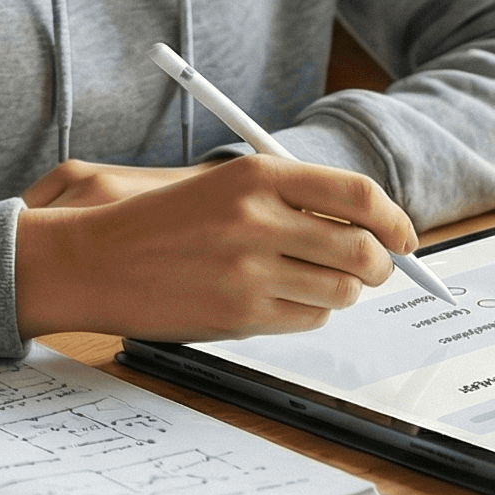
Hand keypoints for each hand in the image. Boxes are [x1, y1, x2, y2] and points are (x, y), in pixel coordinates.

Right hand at [14, 154, 420, 341]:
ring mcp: (249, 269)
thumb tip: (367, 224)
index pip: (359, 195)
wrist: (91, 260)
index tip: (403, 236)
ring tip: (319, 284)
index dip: (394, 220)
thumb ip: (292, 197)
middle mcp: (258, 218)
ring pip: (340, 292)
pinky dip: (310, 314)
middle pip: (362, 250)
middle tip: (375, 270)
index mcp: (258, 174)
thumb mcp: (225, 187)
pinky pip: (306, 320)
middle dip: (380, 266)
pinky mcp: (239, 313)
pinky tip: (284, 302)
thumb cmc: (160, 222)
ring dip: (343, 293)